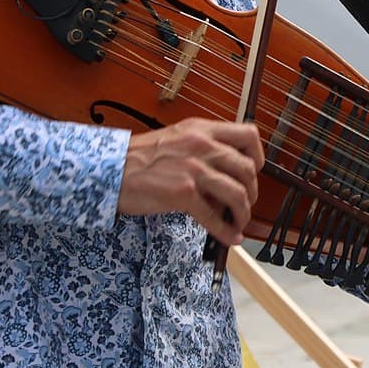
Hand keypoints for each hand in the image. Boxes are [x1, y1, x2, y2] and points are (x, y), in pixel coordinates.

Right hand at [116, 118, 264, 245]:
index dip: (257, 156)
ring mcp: (193, 170)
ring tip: (239, 221)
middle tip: (245, 202)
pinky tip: (230, 237)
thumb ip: (203, 148)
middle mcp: (202, 146)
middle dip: (252, 191)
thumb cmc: (139, 157)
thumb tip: (225, 173)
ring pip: (237, 194)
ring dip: (243, 213)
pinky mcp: (183, 194)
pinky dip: (226, 231)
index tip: (255, 170)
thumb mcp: (177, 139)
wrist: (111, 169)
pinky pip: (214, 217)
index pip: (248, 135)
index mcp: (202, 130)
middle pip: (247, 169)